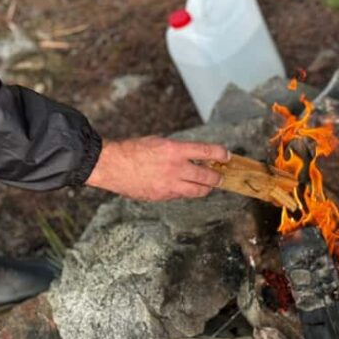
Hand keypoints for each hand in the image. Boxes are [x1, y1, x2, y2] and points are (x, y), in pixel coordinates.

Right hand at [85, 136, 228, 200]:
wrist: (112, 166)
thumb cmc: (132, 150)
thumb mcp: (158, 142)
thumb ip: (177, 150)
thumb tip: (192, 156)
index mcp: (174, 150)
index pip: (206, 152)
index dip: (220, 154)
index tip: (226, 156)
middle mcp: (175, 169)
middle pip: (207, 177)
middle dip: (217, 177)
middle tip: (221, 176)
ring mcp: (169, 185)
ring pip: (197, 191)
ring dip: (206, 188)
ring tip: (208, 185)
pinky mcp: (162, 196)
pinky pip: (181, 195)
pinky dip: (187, 191)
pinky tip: (186, 187)